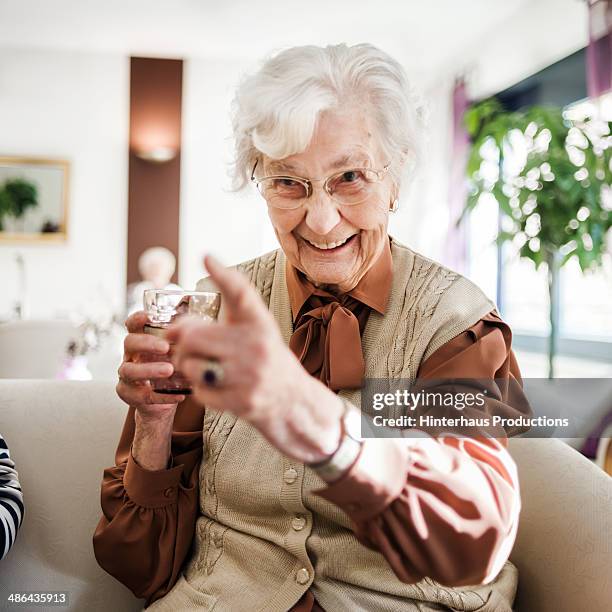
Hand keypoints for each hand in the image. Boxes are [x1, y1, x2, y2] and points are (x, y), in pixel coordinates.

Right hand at [117, 311, 185, 421]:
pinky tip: (179, 395)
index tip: (147, 316)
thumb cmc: (173, 368)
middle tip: (166, 347)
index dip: (137, 319)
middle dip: (146, 343)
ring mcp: (127, 376)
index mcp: (141, 341)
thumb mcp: (178, 351)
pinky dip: (162, 396)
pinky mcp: (131, 395)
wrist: (165, 399)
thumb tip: (194, 312)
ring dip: (149, 369)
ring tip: (169, 370)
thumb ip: (183, 335)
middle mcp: (130, 356)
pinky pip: (142, 396)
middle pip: (129, 343)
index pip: (132, 325)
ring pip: (129, 370)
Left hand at [167, 255, 342, 462]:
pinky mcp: (241, 402)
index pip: (242, 294)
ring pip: (191, 365)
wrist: (294, 401)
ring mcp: (250, 376)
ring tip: (205, 366)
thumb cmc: (267, 359)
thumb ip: (221, 319)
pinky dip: (200, 389)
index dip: (224, 274)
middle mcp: (257, 347)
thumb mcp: (256, 329)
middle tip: (190, 346)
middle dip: (184, 341)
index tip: (206, 256)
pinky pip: (198, 391)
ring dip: (190, 367)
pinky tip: (216, 385)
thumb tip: (172, 327)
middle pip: (194, 336)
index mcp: (261, 323)